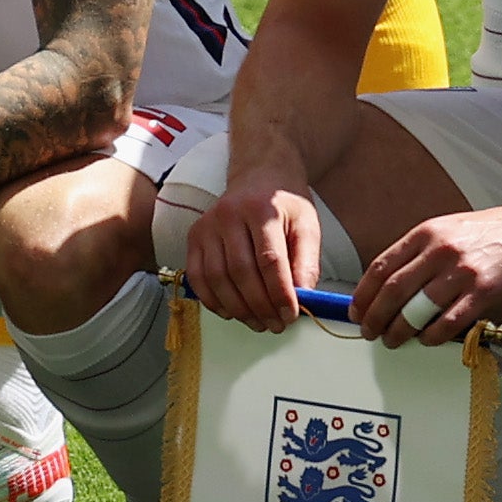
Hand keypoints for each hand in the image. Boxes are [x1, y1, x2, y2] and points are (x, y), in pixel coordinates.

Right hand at [185, 170, 324, 333]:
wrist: (258, 175)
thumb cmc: (285, 205)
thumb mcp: (306, 225)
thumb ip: (307, 260)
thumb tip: (302, 298)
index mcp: (262, 209)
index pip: (269, 260)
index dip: (280, 293)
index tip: (291, 315)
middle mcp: (229, 215)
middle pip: (241, 272)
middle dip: (260, 306)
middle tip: (276, 325)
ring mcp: (207, 225)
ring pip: (217, 278)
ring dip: (238, 308)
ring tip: (258, 322)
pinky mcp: (194, 236)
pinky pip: (198, 277)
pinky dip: (213, 301)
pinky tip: (232, 312)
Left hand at [350, 198, 501, 344]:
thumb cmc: (494, 232)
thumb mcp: (449, 228)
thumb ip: (421, 252)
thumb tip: (392, 282)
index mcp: (427, 233)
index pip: (382, 266)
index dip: (364, 293)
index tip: (356, 310)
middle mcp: (440, 251)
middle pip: (393, 291)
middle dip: (375, 317)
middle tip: (368, 332)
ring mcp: (462, 273)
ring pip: (416, 310)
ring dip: (399, 331)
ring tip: (392, 341)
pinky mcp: (483, 293)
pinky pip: (448, 323)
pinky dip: (432, 336)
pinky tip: (427, 341)